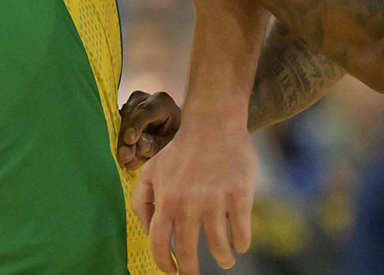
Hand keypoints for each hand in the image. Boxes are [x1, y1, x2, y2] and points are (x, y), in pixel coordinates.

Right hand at [118, 90, 181, 169]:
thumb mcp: (170, 141)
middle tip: (125, 157)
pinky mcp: (119, 114)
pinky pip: (116, 127)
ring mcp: (128, 105)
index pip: (146, 111)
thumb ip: (154, 143)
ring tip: (124, 159)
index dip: (136, 125)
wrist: (168, 129)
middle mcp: (143, 99)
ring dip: (120, 142)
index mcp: (162, 102)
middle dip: (126, 139)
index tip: (129, 139)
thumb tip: (138, 144)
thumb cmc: (172, 135)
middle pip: (130, 117)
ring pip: (120, 122)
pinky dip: (118, 142)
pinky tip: (121, 156)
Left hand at [132, 118, 256, 272]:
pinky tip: (238, 243)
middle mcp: (188, 206)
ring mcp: (215, 202)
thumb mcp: (151, 170)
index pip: (159, 246)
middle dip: (191, 272)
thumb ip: (141, 201)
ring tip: (226, 260)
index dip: (165, 265)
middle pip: (189, 255)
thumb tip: (147, 231)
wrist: (213, 124)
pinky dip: (240, 244)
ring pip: (219, 249)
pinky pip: (241, 234)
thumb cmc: (181, 149)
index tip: (172, 272)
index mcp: (166, 202)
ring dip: (223, 259)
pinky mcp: (239, 197)